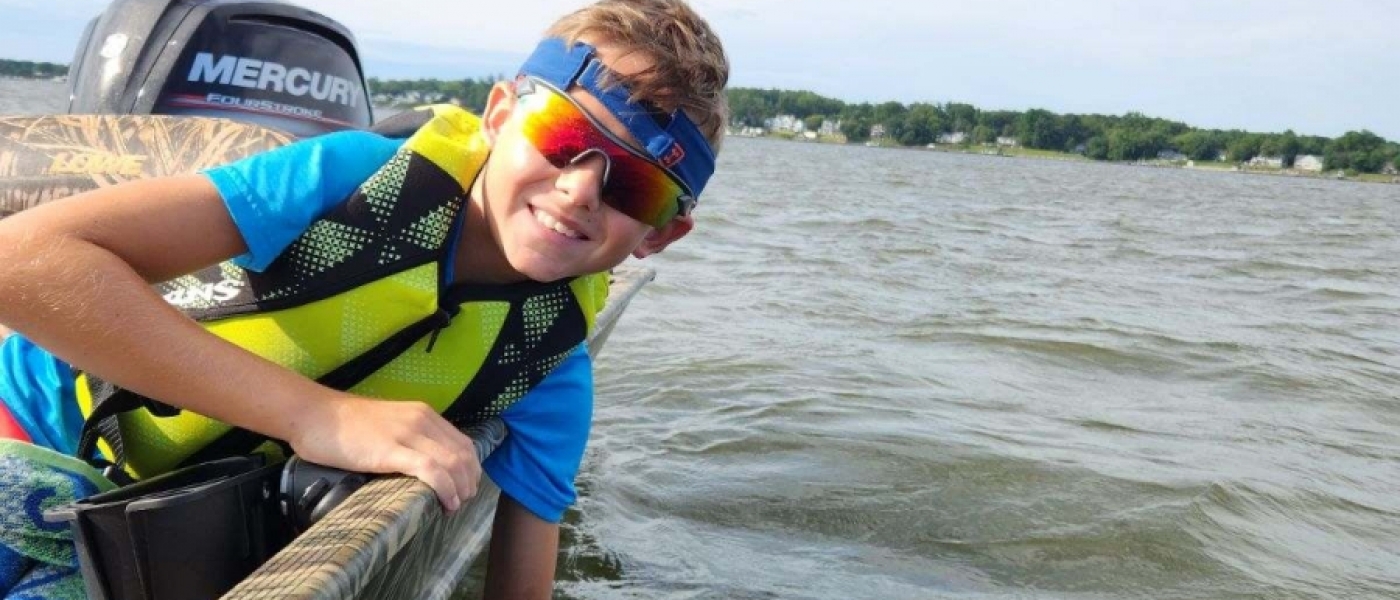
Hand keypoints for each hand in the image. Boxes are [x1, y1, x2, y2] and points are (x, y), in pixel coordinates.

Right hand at [286, 394, 480, 511]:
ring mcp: (407, 434)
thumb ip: (409, 439)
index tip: (466, 487)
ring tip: (455, 505)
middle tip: (463, 501)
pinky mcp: (390, 450)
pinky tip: (446, 502)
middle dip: (469, 481)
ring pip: (452, 463)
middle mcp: (421, 420)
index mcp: (423, 414)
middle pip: (463, 454)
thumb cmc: (345, 425)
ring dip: (460, 488)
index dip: (471, 469)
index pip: (463, 442)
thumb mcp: (389, 424)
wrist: (315, 414)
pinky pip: (430, 470)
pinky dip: (445, 488)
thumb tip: (425, 466)